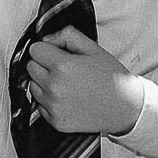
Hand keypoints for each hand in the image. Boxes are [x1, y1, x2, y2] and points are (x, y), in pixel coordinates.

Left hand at [26, 26, 143, 134]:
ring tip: (65, 83)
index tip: (57, 53)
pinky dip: (48, 100)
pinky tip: (67, 97)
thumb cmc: (111, 77)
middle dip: (43, 64)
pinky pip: (39, 104)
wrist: (126, 108)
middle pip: (31, 67)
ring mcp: (54, 106)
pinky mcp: (55, 121)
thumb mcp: (93, 48)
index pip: (35, 50)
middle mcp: (54, 87)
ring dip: (43, 82)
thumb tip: (46, 39)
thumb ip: (67, 35)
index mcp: (63, 66)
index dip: (46, 48)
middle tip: (62, 68)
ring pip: (32, 86)